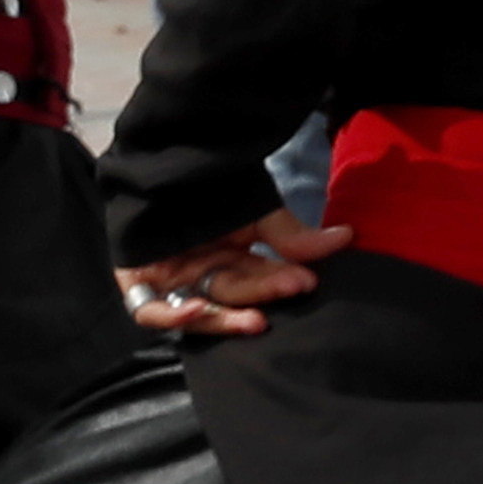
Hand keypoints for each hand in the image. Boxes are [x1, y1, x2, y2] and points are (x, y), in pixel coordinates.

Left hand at [120, 207, 353, 339]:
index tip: (308, 279)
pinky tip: (195, 309)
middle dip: (265, 291)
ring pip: (200, 312)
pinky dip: (174, 315)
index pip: (258, 277)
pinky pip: (152, 312)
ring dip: (226, 319)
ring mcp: (170, 281)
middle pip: (234, 292)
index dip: (281, 280)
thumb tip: (345, 237)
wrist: (157, 162)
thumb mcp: (255, 210)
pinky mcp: (137, 284)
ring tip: (256, 321)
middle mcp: (203, 274)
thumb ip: (292, 233)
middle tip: (294, 286)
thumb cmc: (208, 185)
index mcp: (231, 260)